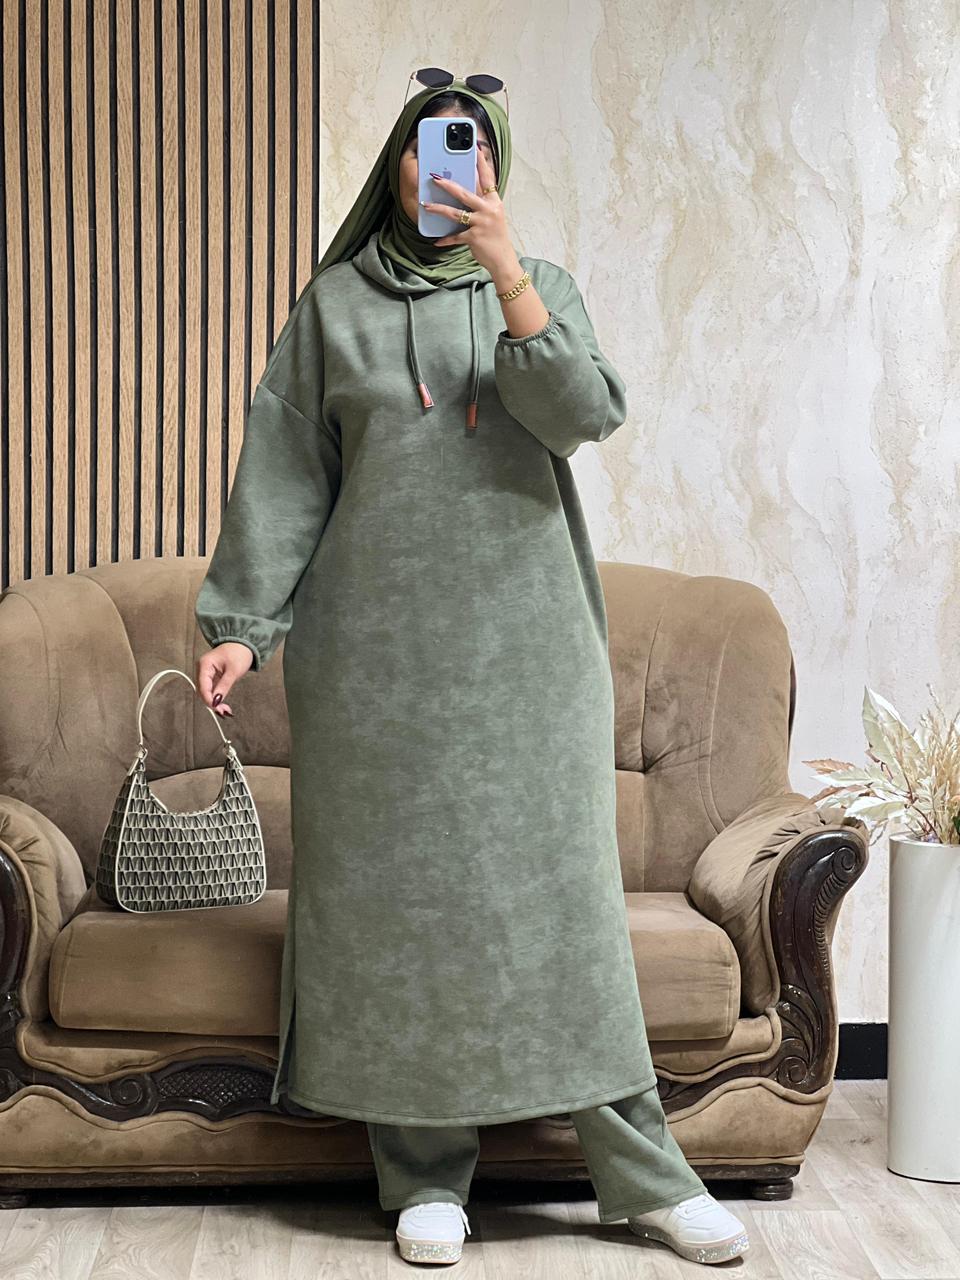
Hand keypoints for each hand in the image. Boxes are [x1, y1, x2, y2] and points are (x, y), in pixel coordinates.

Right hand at [196, 642, 253, 716]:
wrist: (244, 644)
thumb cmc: (239, 652)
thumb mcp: (233, 671)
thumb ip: (224, 686)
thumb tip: (216, 701)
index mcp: (205, 664)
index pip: (203, 686)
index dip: (208, 699)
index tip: (216, 708)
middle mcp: (203, 669)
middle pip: (203, 691)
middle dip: (212, 702)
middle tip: (224, 712)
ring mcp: (207, 673)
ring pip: (207, 692)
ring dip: (215, 702)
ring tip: (226, 710)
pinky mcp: (213, 677)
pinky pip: (212, 690)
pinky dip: (218, 697)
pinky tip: (223, 705)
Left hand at [423, 144, 519, 280]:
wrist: (503, 259)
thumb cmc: (496, 237)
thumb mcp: (493, 215)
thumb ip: (482, 202)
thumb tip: (465, 190)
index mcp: (494, 202)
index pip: (487, 178)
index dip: (481, 162)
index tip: (475, 148)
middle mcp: (489, 210)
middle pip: (465, 193)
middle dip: (448, 185)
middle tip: (435, 178)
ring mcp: (481, 224)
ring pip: (456, 213)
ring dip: (439, 209)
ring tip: (426, 206)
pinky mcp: (474, 237)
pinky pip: (456, 236)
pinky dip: (445, 239)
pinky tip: (437, 241)